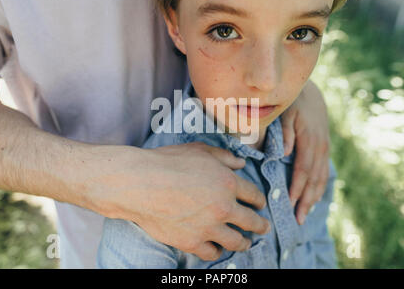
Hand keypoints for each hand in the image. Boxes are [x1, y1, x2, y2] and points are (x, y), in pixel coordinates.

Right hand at [80, 142, 270, 260]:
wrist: (140, 183)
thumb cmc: (167, 162)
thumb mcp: (199, 150)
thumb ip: (223, 156)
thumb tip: (241, 162)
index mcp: (228, 183)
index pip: (254, 195)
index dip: (260, 200)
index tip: (260, 204)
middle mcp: (224, 207)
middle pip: (251, 221)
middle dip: (261, 225)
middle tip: (264, 228)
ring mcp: (208, 227)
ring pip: (236, 241)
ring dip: (244, 243)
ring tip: (246, 243)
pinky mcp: (191, 242)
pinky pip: (211, 253)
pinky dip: (216, 251)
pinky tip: (217, 249)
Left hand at [281, 80, 330, 224]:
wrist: (311, 92)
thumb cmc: (293, 102)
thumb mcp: (286, 112)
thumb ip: (284, 132)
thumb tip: (285, 153)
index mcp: (310, 140)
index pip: (303, 170)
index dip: (298, 188)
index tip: (291, 204)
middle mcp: (320, 147)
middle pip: (314, 179)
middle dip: (306, 201)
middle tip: (298, 220)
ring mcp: (324, 149)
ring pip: (321, 178)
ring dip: (313, 198)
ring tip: (305, 215)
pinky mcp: (324, 149)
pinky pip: (323, 172)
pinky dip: (319, 188)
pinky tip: (313, 199)